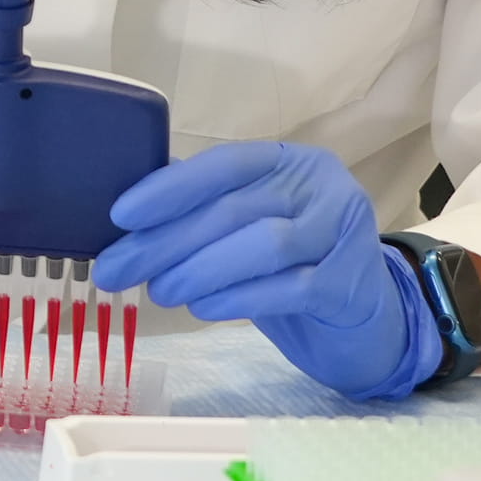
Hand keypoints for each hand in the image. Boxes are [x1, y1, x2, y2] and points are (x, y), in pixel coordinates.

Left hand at [94, 141, 439, 400]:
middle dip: (166, 240)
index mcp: (290, 161)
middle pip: (234, 208)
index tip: (120, 215)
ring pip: (263, 244)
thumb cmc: (292, 264)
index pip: (225, 164)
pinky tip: (202, 308)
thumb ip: (203, 208)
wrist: (364, 319)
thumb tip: (126, 212)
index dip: (171, 187)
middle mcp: (322, 187)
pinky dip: (238, 298)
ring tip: (160, 292)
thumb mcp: (251, 225)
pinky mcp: (351, 283)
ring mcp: (344, 233)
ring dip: (200, 269)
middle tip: (116, 269)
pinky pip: (288, 288)